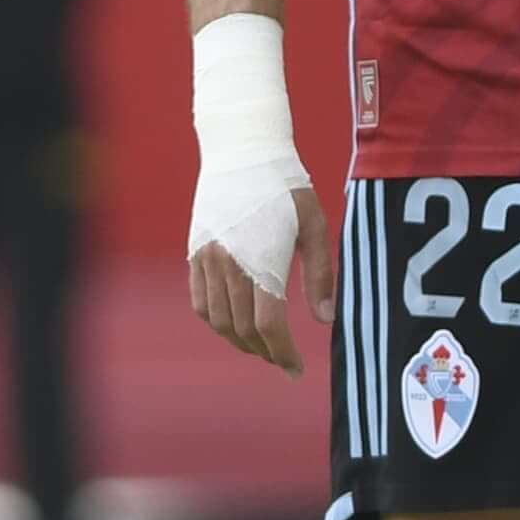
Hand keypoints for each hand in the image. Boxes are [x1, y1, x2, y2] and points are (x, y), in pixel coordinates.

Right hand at [186, 195, 334, 372]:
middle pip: (243, 328)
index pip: (268, 325)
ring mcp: (207, 259)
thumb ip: (320, 275)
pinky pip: (199, 302)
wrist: (242, 150)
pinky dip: (215, 321)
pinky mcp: (195, 253)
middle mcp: (229, 264)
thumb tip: (325, 320)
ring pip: (218, 320)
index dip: (283, 353)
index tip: (297, 369)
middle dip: (266, 352)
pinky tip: (234, 325)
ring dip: (240, 342)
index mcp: (262, 260)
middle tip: (284, 362)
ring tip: (262, 347)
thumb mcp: (314, 226)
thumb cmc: (286, 186)